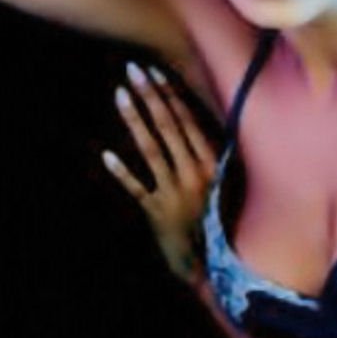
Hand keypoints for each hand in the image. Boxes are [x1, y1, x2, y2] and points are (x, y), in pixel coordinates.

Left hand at [102, 61, 216, 286]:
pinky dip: (122, 172)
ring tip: (120, 94)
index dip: (170, 94)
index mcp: (213, 162)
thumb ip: (220, 154)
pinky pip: (136, 189)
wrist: (216, 267)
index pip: (187, 119)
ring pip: (150, 149)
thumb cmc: (226, 219)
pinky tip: (106, 154)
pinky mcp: (156, 213)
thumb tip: (209, 118)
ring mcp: (173, 193)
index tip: (156, 71)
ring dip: (134, 119)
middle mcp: (193, 173)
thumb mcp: (231, 182)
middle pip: (167, 126)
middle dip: (150, 95)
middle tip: (133, 70)